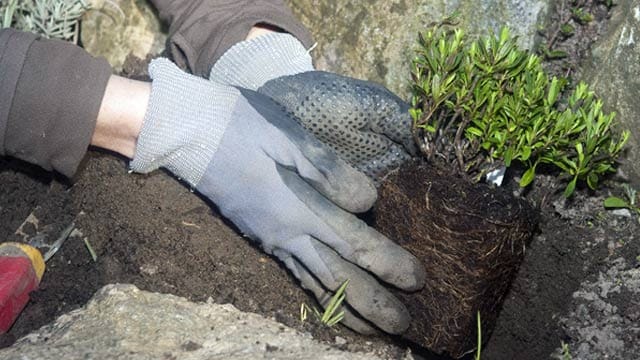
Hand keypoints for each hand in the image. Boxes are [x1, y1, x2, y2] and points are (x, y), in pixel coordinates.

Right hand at [131, 59, 424, 333]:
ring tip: (373, 329)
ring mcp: (271, 239)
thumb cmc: (241, 124)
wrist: (187, 132)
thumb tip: (368, 202)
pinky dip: (317, 295)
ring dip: (348, 309)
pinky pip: (295, 275)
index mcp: (297, 207)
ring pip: (315, 283)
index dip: (388, 263)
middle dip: (374, 304)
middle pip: (337, 278)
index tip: (418, 280)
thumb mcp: (288, 135)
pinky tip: (328, 301)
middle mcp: (286, 233)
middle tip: (405, 326)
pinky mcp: (261, 237)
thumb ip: (330, 171)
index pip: (354, 244)